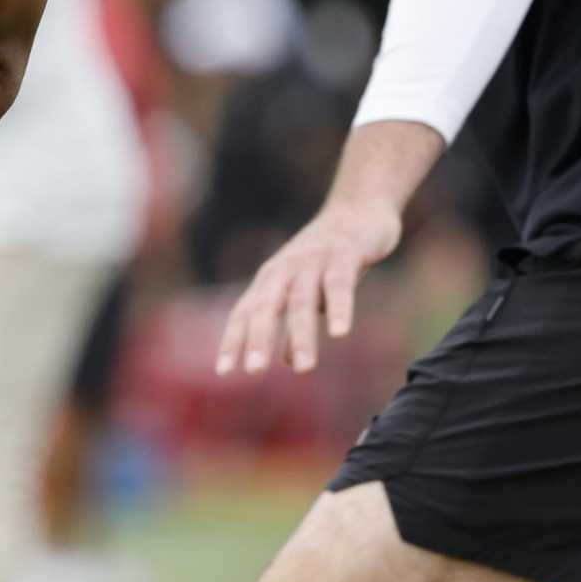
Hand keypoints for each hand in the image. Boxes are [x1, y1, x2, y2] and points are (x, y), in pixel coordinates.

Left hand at [215, 196, 403, 376]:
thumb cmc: (327, 259)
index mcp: (271, 280)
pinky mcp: (344, 254)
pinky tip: (340, 333)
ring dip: (301, 334)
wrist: (357, 209)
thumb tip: (287, 364)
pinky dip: (339, 308)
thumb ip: (294, 326)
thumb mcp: (306, 293)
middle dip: (258, 339)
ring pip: (302, 300)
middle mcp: (286, 269)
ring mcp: (314, 261)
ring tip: (304, 368)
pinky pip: (340, 284)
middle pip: (266, 306)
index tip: (222, 372)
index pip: (244, 312)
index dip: (233, 340)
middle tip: (253, 371)